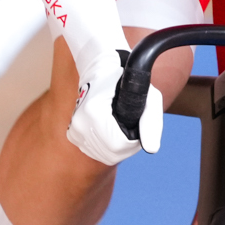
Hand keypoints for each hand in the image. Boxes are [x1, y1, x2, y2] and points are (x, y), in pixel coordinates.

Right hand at [66, 51, 161, 165]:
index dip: (134, 140)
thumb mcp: (148, 96)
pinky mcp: (73, 134)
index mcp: (94, 111)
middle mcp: (80, 123)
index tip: (136, 124)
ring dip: (117, 146)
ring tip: (120, 125)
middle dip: (127, 145)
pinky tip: (109, 130)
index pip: (120, 145)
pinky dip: (106, 145)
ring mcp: (75, 130)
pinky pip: (95, 151)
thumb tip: (152, 148)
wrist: (101, 68)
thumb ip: (151, 122)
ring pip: (104, 155)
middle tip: (131, 125)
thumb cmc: (127, 80)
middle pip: (112, 154)